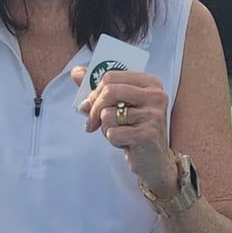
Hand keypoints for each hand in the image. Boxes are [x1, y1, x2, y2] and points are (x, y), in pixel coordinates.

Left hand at [71, 62, 176, 197]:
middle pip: (109, 91)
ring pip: (108, 114)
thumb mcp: (120, 104)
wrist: (155, 160)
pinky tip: (126, 143)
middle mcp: (156, 96)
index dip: (95, 92)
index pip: (111, 76)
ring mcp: (153, 115)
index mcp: (150, 83)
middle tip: (94, 123)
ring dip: (106, 128)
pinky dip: (113, 140)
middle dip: (95, 110)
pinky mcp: (147, 135)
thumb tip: (76, 72)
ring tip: (120, 132)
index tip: (91, 106)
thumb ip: (99, 88)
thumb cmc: (135, 129)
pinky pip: (113, 133)